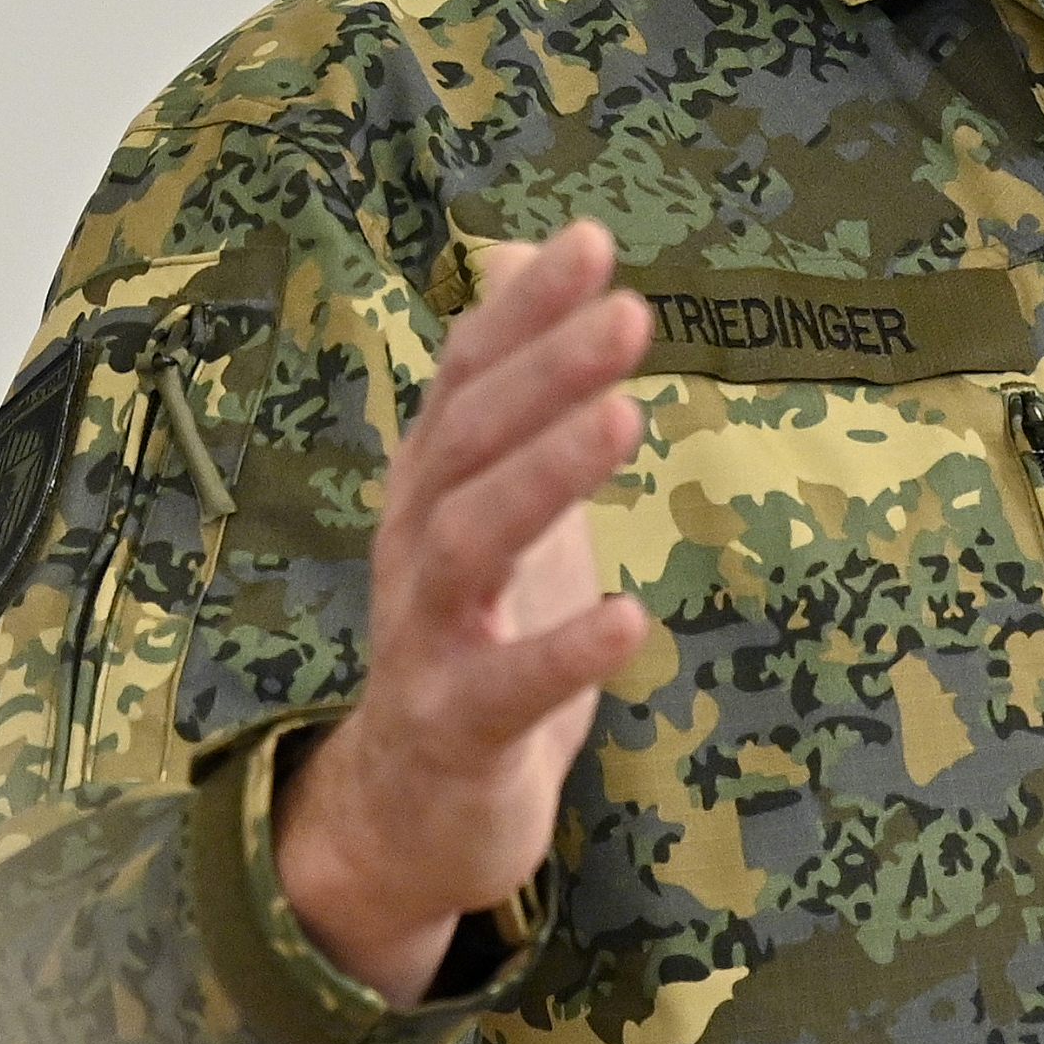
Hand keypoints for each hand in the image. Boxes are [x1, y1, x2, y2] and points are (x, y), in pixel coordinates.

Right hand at [272, 220, 652, 1004]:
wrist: (414, 804)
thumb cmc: (477, 626)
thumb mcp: (495, 491)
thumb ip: (515, 379)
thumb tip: (531, 249)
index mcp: (435, 483)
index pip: (469, 376)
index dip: (525, 311)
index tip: (593, 240)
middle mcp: (417, 544)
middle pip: (469, 443)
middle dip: (544, 372)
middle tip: (630, 312)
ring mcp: (428, 636)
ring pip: (470, 545)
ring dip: (545, 479)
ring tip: (622, 419)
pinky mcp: (456, 727)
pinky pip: (503, 688)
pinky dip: (561, 653)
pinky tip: (629, 619)